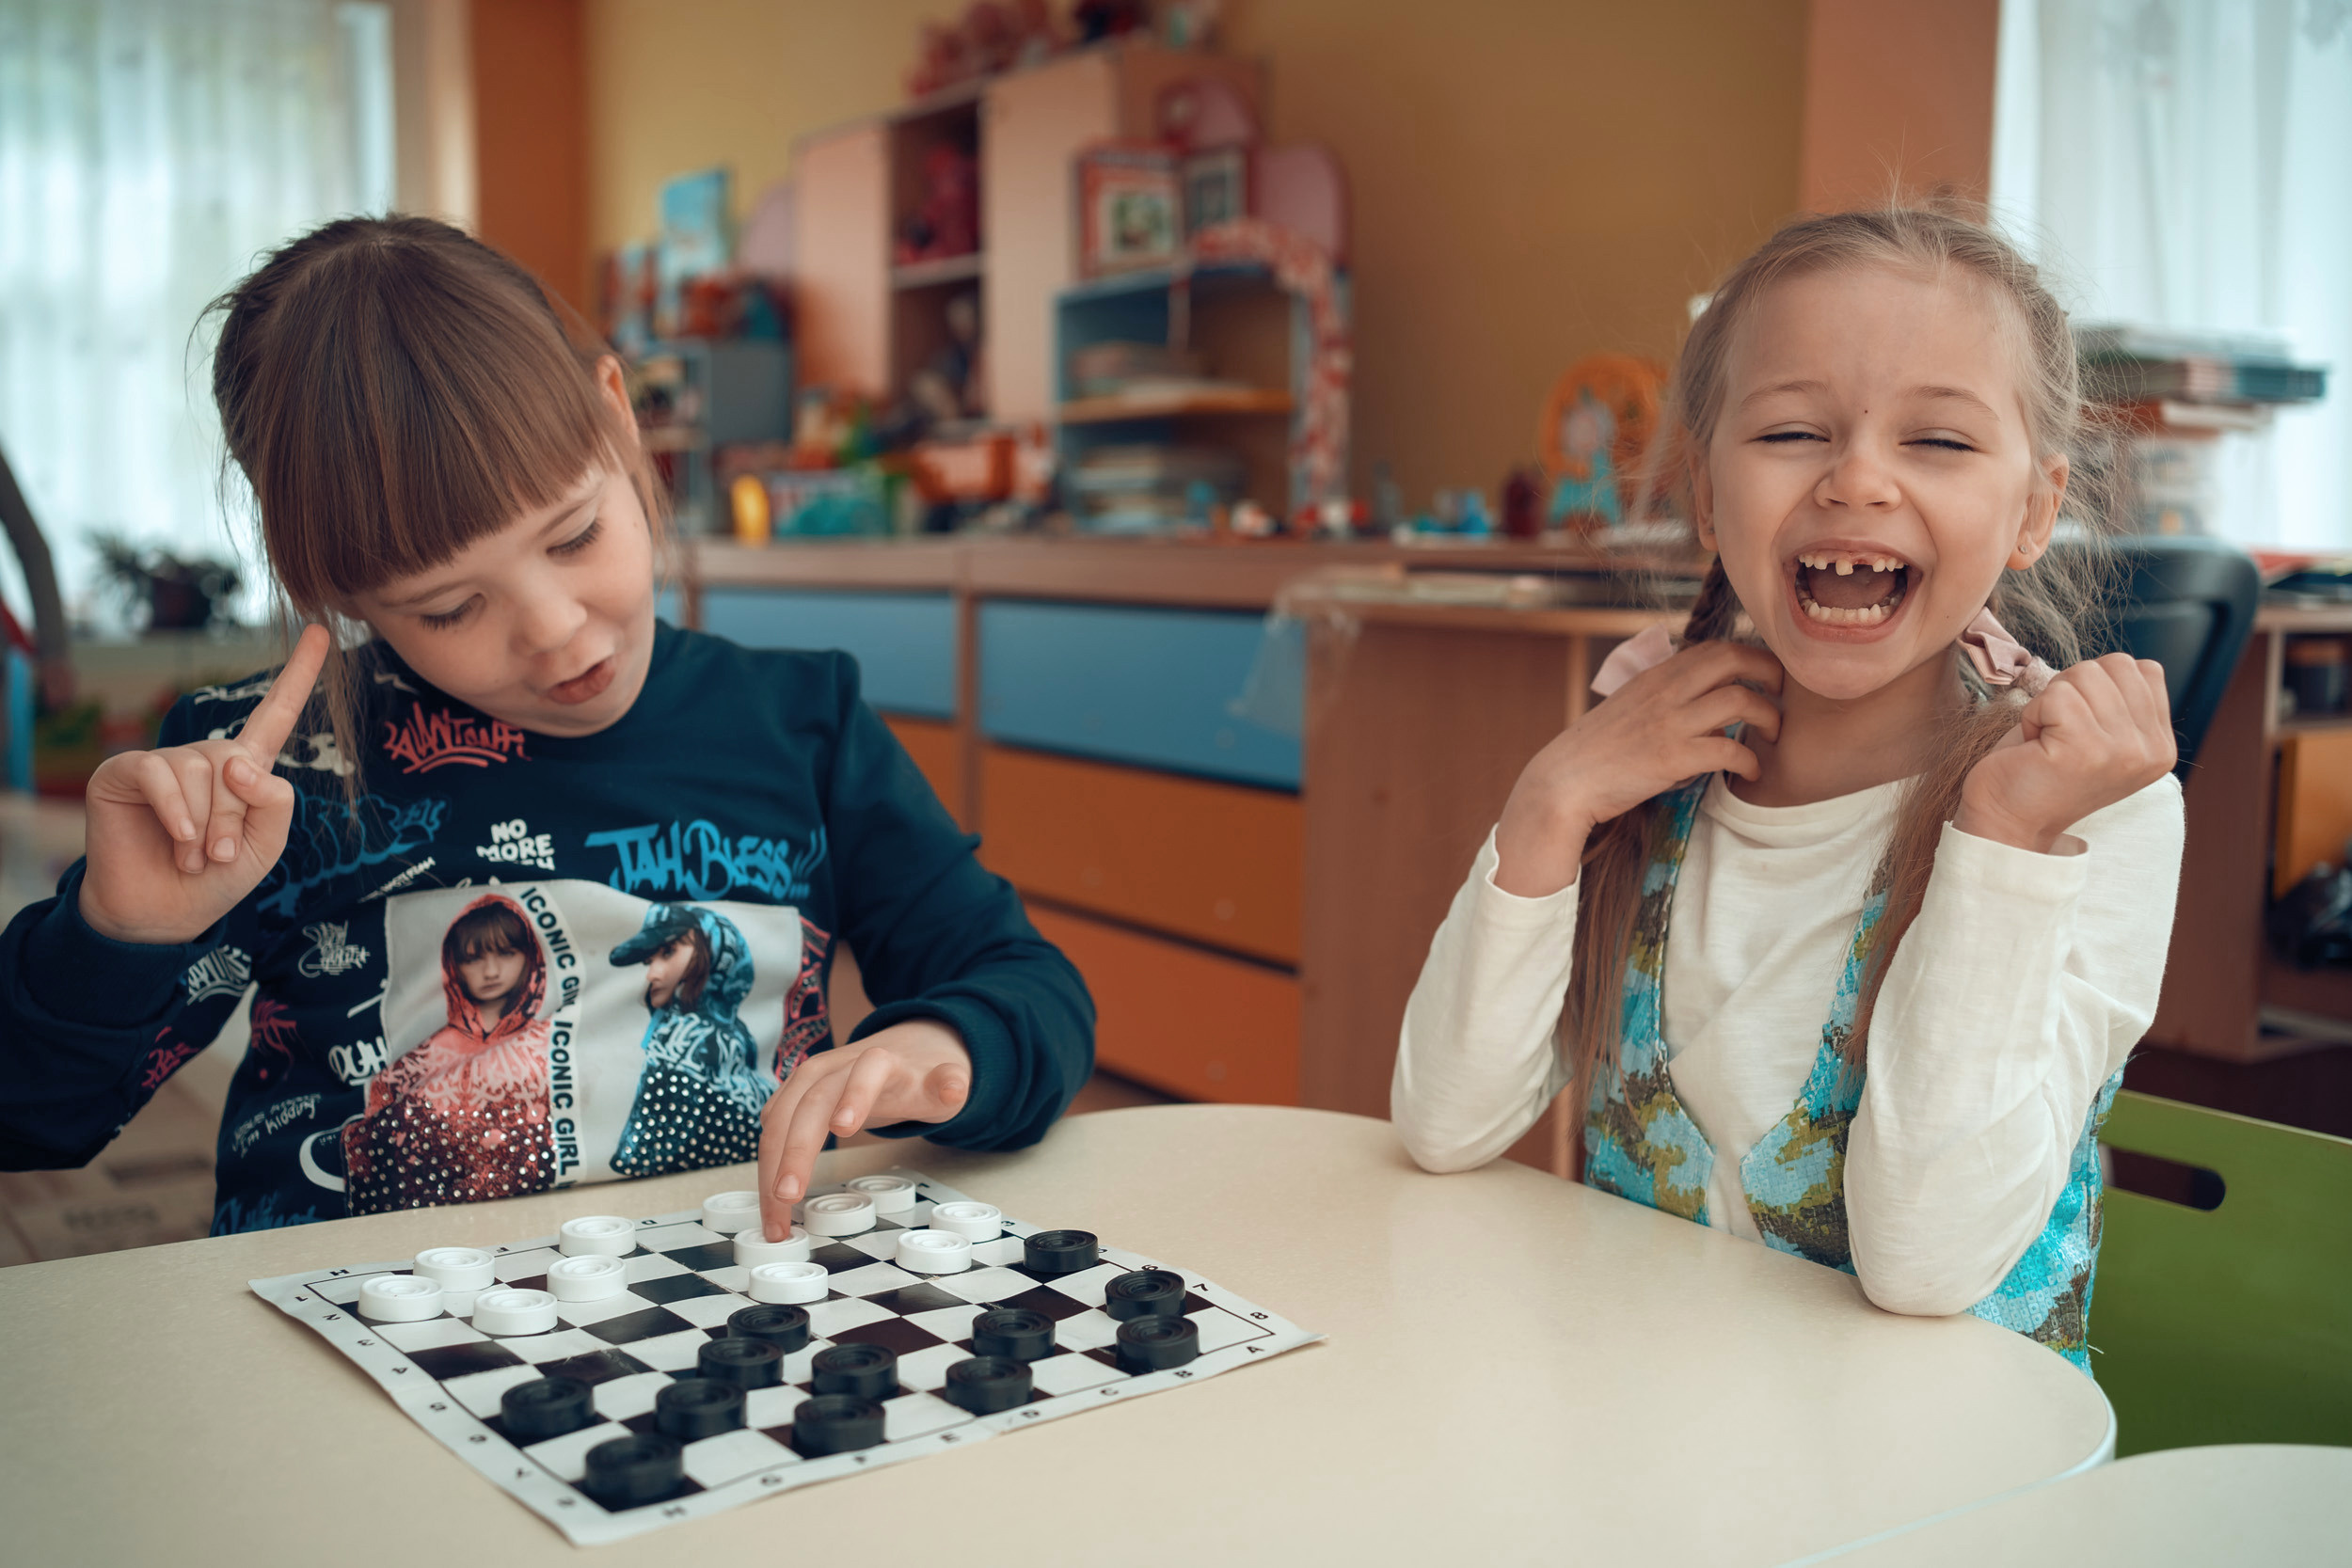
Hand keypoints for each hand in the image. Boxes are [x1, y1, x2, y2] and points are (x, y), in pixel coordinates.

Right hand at [78, 625, 329, 944]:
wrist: (162, 913)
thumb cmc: (216, 879)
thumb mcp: (267, 846)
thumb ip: (274, 803)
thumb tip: (239, 763)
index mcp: (246, 769)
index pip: (276, 714)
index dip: (299, 675)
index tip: (321, 631)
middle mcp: (206, 757)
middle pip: (240, 764)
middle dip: (234, 819)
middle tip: (218, 856)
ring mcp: (164, 761)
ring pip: (203, 773)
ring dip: (205, 826)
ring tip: (193, 856)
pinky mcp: (125, 771)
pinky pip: (161, 774)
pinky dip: (176, 809)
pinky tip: (179, 838)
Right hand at [756, 1019, 971, 1240]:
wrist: (903, 1052)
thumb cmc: (921, 1076)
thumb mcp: (946, 1081)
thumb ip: (950, 1084)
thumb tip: (954, 1088)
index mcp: (879, 1062)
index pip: (866, 1073)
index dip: (855, 1096)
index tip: (843, 1128)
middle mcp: (836, 1067)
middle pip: (810, 1104)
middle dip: (795, 1151)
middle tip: (788, 1197)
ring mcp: (809, 1080)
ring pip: (780, 1119)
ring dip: (770, 1166)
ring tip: (775, 1215)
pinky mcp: (793, 1096)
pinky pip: (773, 1128)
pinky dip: (767, 1164)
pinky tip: (769, 1195)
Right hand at [1493, 639, 1783, 896]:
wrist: (1565, 781)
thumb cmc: (1598, 750)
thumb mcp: (1631, 707)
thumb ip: (1670, 698)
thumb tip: (1715, 711)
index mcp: (1656, 675)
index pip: (1716, 647)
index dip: (1752, 656)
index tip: (1767, 676)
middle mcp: (1665, 691)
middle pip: (1734, 660)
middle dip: (1770, 673)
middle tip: (1783, 695)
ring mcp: (1669, 723)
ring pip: (1740, 701)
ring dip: (1769, 717)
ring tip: (1773, 735)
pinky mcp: (1671, 758)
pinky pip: (1729, 749)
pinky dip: (1751, 760)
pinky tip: (1752, 771)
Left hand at [1955, 653, 2173, 853]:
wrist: (2008, 822)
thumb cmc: (2042, 769)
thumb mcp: (2101, 734)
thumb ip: (2122, 702)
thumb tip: (2122, 663)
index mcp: (2160, 745)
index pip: (2142, 669)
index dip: (2098, 684)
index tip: (2080, 724)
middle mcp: (2150, 750)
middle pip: (2114, 665)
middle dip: (2073, 687)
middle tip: (2058, 731)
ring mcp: (2122, 751)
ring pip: (2084, 673)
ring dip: (2050, 701)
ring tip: (2047, 739)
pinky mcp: (2085, 750)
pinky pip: (2055, 695)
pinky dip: (2033, 713)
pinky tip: (2034, 745)